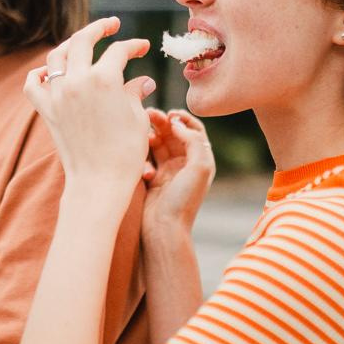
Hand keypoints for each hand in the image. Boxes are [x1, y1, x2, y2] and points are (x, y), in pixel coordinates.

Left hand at [23, 17, 156, 191]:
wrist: (98, 183)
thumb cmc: (126, 154)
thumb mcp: (138, 119)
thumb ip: (135, 93)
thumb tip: (141, 81)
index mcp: (104, 79)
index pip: (119, 51)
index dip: (133, 46)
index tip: (142, 48)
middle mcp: (76, 81)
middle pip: (83, 40)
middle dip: (99, 28)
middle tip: (111, 25)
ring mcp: (57, 95)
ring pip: (56, 56)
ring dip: (70, 45)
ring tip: (81, 43)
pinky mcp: (46, 112)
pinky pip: (33, 85)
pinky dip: (38, 74)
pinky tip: (48, 72)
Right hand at [144, 109, 214, 234]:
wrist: (164, 229)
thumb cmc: (184, 200)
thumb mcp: (199, 167)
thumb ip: (194, 140)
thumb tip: (176, 124)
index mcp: (200, 160)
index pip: (194, 130)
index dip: (182, 119)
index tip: (170, 114)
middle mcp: (185, 163)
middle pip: (174, 134)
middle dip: (162, 122)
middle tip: (149, 115)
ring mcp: (168, 171)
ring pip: (158, 143)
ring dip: (150, 136)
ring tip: (142, 135)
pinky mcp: (152, 178)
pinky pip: (146, 158)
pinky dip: (144, 159)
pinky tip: (145, 172)